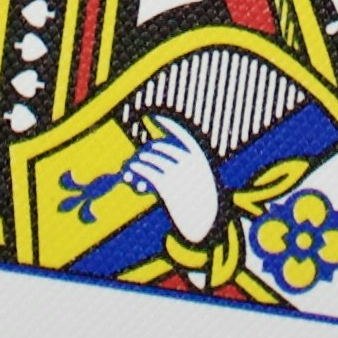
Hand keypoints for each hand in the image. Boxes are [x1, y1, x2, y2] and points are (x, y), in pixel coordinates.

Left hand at [123, 113, 220, 244]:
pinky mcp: (167, 184)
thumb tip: (160, 155)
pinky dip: (139, 171)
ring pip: (152, 160)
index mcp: (198, 156)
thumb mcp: (198, 179)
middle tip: (140, 155)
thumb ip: (183, 164)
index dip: (165, 123)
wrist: (205, 221)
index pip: (180, 133)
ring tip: (133, 165)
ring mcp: (178, 172)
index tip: (153, 116)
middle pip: (162, 148)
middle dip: (148, 150)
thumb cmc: (201, 200)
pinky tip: (132, 172)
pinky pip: (149, 173)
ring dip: (140, 161)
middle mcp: (188, 161)